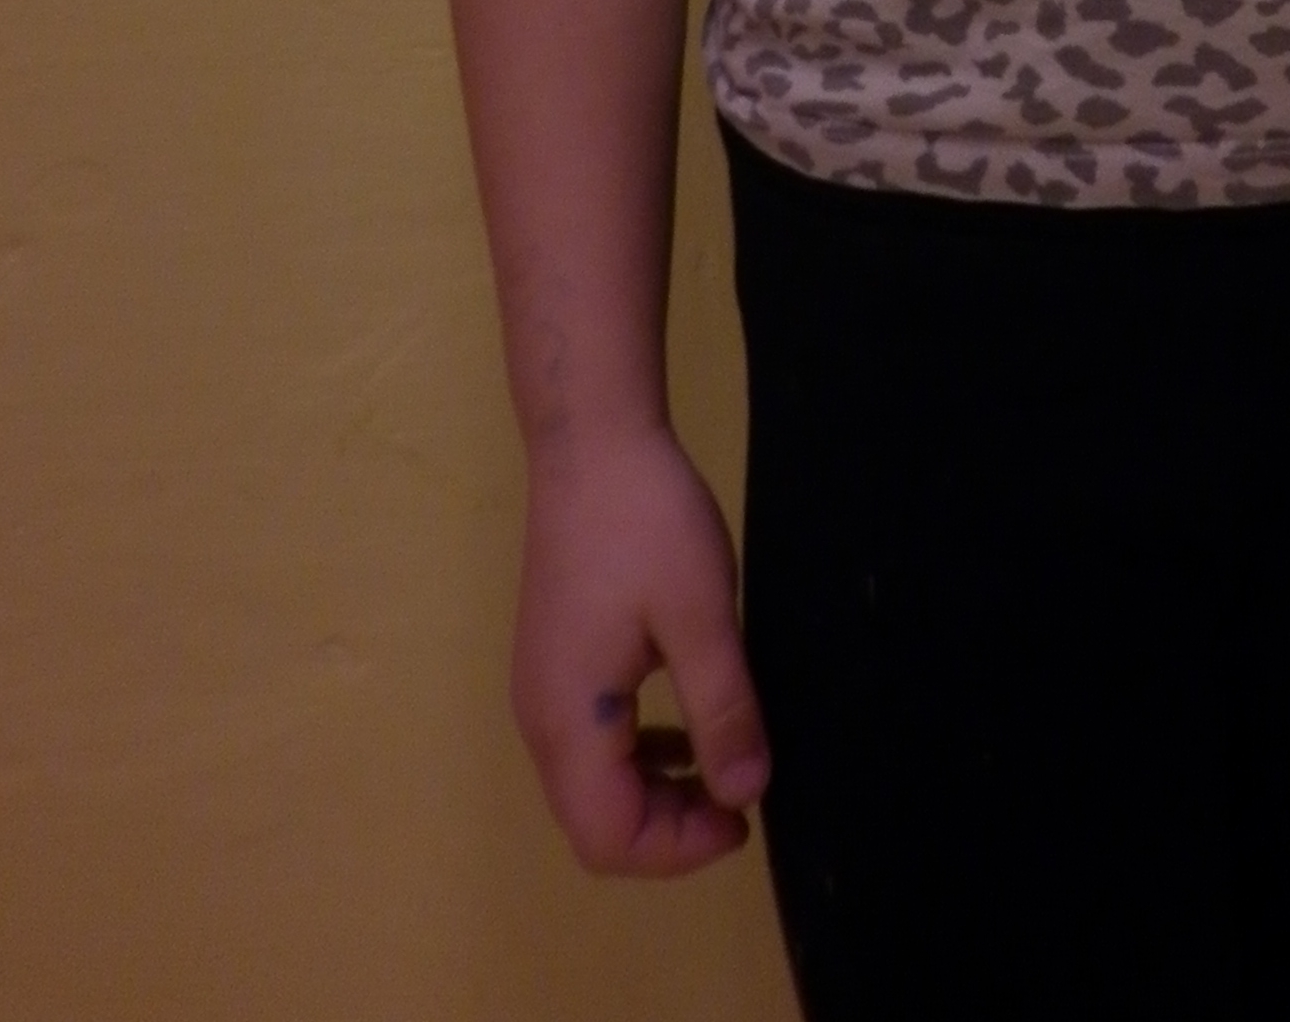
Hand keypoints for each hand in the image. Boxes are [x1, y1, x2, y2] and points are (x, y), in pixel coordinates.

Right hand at [511, 422, 768, 875]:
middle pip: (596, 823)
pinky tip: (688, 721)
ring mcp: (544, 689)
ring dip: (658, 793)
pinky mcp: (558, 660)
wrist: (594, 441)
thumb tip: (748, 793)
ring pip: (594, 786)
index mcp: (568, 721)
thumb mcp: (702, 616)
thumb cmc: (647, 524)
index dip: (679, 847)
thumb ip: (723, 710)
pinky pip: (594, 743)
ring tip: (724, 761)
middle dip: (670, 828)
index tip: (745, 813)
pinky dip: (642, 753)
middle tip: (740, 793)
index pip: (609, 837)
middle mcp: (541, 720)